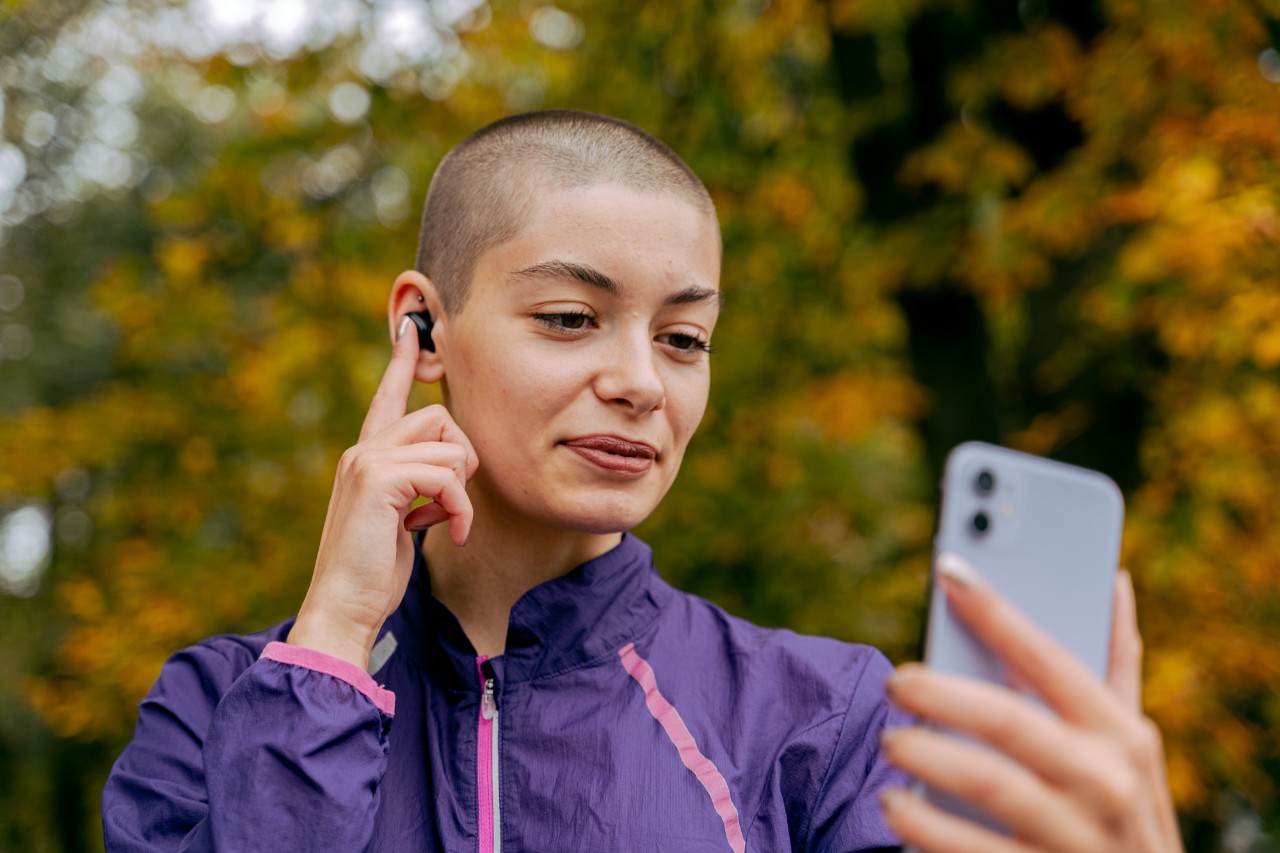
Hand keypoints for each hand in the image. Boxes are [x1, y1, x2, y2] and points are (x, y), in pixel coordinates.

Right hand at [287, 317, 477, 668]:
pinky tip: (450, 534)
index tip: (412, 328)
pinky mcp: (378, 479)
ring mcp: (366, 461)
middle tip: (451, 504)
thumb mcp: (400, 519)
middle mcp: (362, 450)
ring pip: (449, 444)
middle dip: (464, 459)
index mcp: (366, 457)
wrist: (344, 607)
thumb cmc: (375, 572)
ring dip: (461, 490)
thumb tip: (449, 472)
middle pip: (440, 415)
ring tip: (444, 522)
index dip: (402, 362)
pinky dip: (459, 508)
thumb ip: (417, 487)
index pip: (387, 397)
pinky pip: (447, 474)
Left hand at [879, 555, 1182, 852]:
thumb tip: (1113, 579)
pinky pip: (976, 851)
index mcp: (1119, 732)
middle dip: (942, 694)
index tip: (949, 569)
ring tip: (888, 742)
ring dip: (928, 758)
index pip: (1049, 658)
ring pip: (990, 783)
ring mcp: (1077, 835)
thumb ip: (1117, 665)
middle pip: (1009, 721)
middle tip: (895, 682)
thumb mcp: (1134, 743)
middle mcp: (1105, 780)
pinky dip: (928, 828)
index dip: (998, 611)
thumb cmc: (1127, 808)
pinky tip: (896, 807)